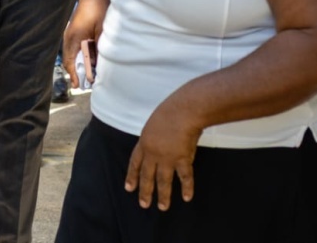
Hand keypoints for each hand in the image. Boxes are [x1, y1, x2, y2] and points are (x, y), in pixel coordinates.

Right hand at [62, 0, 110, 87]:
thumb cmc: (97, 9)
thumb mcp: (101, 29)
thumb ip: (100, 46)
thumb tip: (101, 63)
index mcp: (73, 38)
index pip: (69, 61)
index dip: (73, 74)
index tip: (77, 85)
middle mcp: (69, 37)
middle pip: (71, 60)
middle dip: (78, 72)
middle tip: (86, 84)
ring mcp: (72, 34)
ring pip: (74, 55)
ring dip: (81, 64)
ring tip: (91, 74)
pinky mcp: (77, 32)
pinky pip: (77, 48)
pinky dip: (83, 56)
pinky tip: (92, 60)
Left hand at [125, 94, 199, 210]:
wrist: (183, 111)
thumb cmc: (170, 110)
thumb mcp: (154, 122)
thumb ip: (154, 136)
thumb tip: (157, 143)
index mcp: (144, 142)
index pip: (135, 162)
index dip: (132, 176)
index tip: (129, 188)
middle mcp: (153, 153)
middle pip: (147, 175)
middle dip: (145, 191)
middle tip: (143, 204)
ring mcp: (167, 158)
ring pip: (163, 181)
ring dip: (163, 195)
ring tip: (162, 207)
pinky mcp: (182, 159)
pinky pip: (185, 177)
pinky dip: (187, 188)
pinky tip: (187, 197)